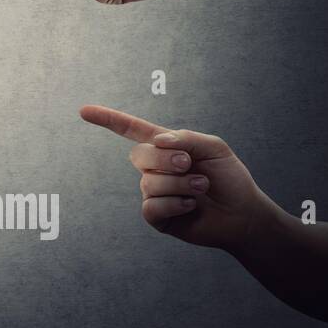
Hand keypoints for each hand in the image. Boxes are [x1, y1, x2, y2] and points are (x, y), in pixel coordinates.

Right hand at [80, 105, 279, 252]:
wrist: (243, 214)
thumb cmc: (229, 178)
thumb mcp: (214, 147)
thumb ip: (185, 137)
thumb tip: (158, 141)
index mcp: (165, 147)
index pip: (130, 130)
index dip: (107, 119)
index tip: (83, 111)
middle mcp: (154, 168)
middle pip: (139, 154)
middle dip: (167, 159)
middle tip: (190, 165)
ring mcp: (153, 192)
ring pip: (149, 182)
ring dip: (181, 184)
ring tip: (200, 188)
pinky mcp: (156, 216)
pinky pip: (151, 206)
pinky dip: (175, 204)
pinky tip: (190, 206)